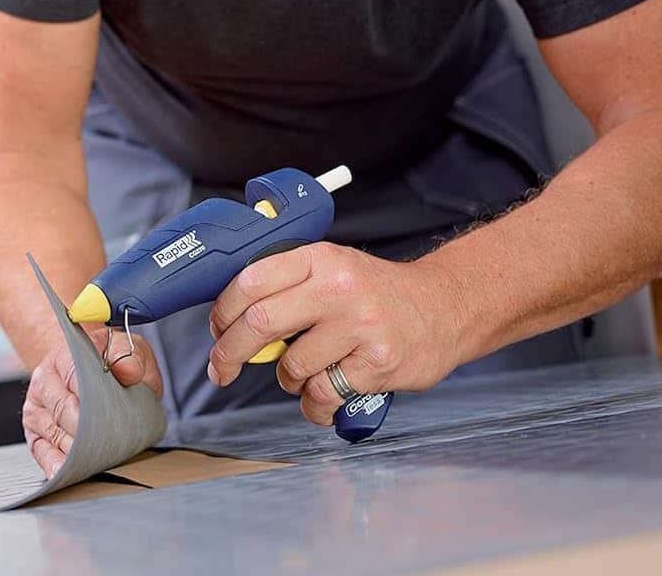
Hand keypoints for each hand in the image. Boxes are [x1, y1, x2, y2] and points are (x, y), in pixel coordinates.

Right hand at [23, 329, 162, 477]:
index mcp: (64, 356)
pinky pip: (41, 452)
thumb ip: (131, 357)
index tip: (112, 416)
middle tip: (112, 442)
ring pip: (54, 434)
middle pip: (63, 411)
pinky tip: (68, 472)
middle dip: (89, 430)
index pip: (74, 377)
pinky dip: (55, 464)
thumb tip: (129, 372)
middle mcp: (43, 381)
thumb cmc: (109, 362)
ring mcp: (36, 408)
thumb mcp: (128, 349)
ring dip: (77, 450)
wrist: (90, 368)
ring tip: (100, 458)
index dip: (94, 399)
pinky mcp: (35, 432)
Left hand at [207, 243, 463, 425]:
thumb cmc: (377, 293)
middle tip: (221, 369)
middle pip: (260, 323)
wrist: (445, 307)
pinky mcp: (376, 363)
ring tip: (306, 371)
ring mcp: (359, 326)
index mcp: (320, 258)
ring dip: (287, 380)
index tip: (217, 331)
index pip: (250, 281)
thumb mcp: (333, 267)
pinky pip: (322, 394)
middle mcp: (338, 287)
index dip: (222, 312)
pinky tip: (326, 394)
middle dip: (229, 354)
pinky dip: (314, 404)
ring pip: (291, 366)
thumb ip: (287, 284)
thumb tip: (230, 318)